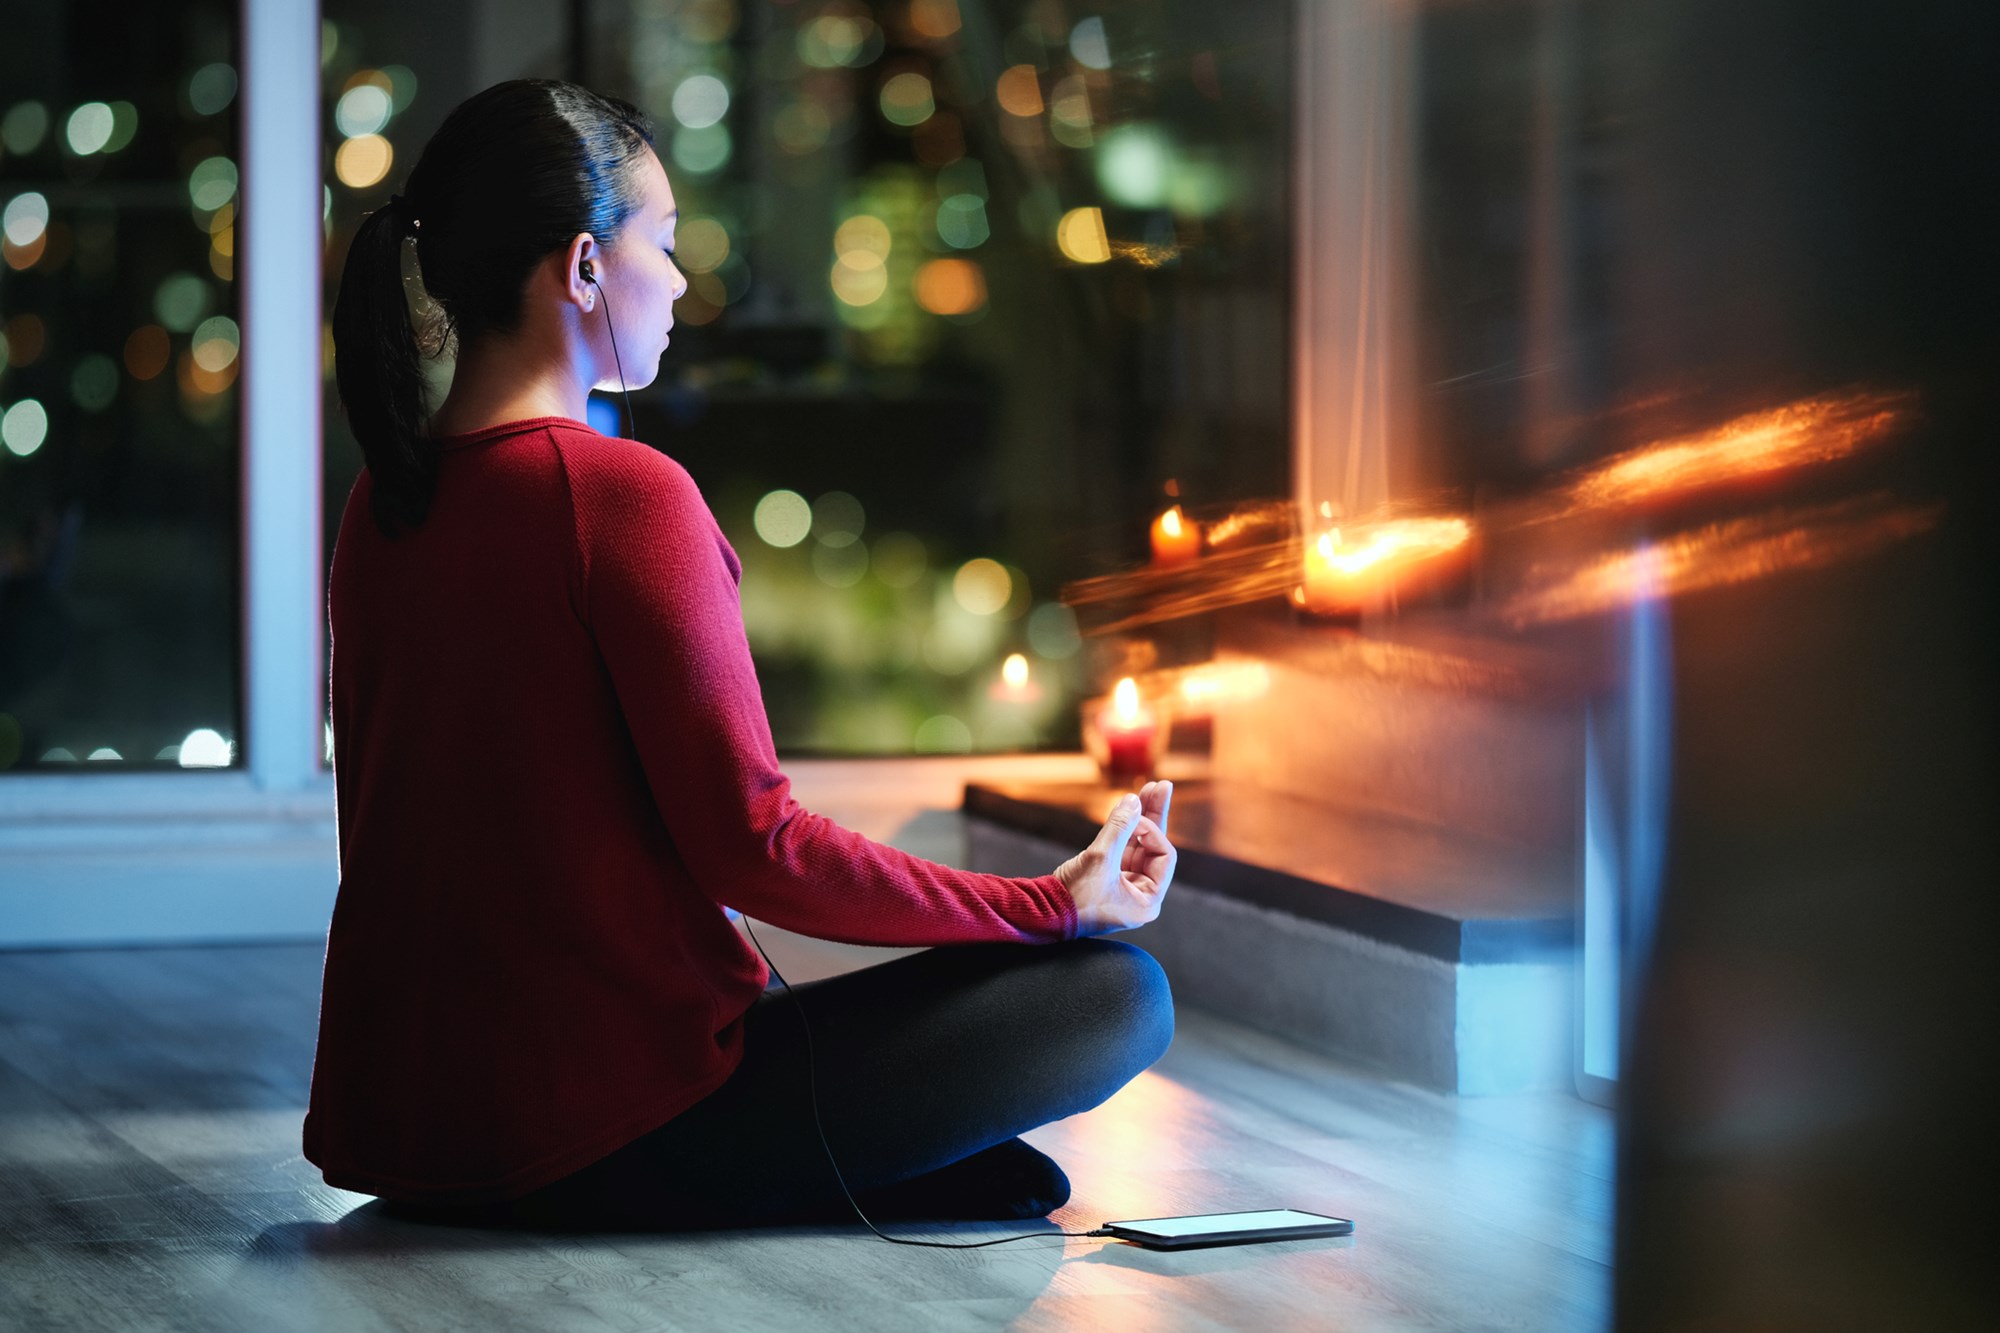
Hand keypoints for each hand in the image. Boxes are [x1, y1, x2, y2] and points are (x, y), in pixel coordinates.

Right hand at [1054, 780, 1177, 936]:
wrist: (1040, 914)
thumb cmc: (1072, 897)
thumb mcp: (1100, 858)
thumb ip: (1120, 827)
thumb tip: (1134, 800)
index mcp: (1147, 901)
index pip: (1163, 856)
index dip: (1151, 831)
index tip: (1132, 817)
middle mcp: (1139, 896)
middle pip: (1153, 848)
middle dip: (1154, 816)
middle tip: (1161, 786)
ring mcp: (1123, 888)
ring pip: (1137, 847)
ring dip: (1139, 819)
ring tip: (1146, 790)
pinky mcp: (1106, 881)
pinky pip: (1120, 851)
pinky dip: (1122, 831)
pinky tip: (1126, 808)